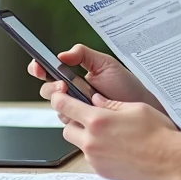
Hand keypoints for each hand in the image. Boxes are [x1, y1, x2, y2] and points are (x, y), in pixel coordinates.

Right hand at [27, 44, 166, 116]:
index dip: (39, 68)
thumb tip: (63, 54)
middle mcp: (72, 94)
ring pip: (57, 108)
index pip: (49, 72)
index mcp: (74, 77)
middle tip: (62, 85)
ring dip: (61, 102)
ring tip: (74, 96)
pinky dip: (71, 117)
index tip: (38, 66)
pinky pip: (69, 123)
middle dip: (50, 87)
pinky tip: (82, 111)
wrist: (142, 108)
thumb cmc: (127, 86)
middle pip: (48, 91)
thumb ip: (84, 54)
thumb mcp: (106, 64)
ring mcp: (77, 110)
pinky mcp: (83, 125)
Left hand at [53, 92, 180, 179]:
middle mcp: (92, 141)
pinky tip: (116, 147)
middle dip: (75, 121)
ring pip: (79, 144)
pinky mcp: (101, 171)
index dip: (59, 98)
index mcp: (98, 120)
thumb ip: (110, 104)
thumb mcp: (135, 108)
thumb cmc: (157, 133)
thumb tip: (96, 100)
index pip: (64, 106)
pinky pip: (91, 157)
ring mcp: (95, 158)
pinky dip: (97, 151)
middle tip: (91, 117)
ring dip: (86, 137)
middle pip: (67, 128)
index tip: (60, 96)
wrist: (170, 160)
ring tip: (109, 134)